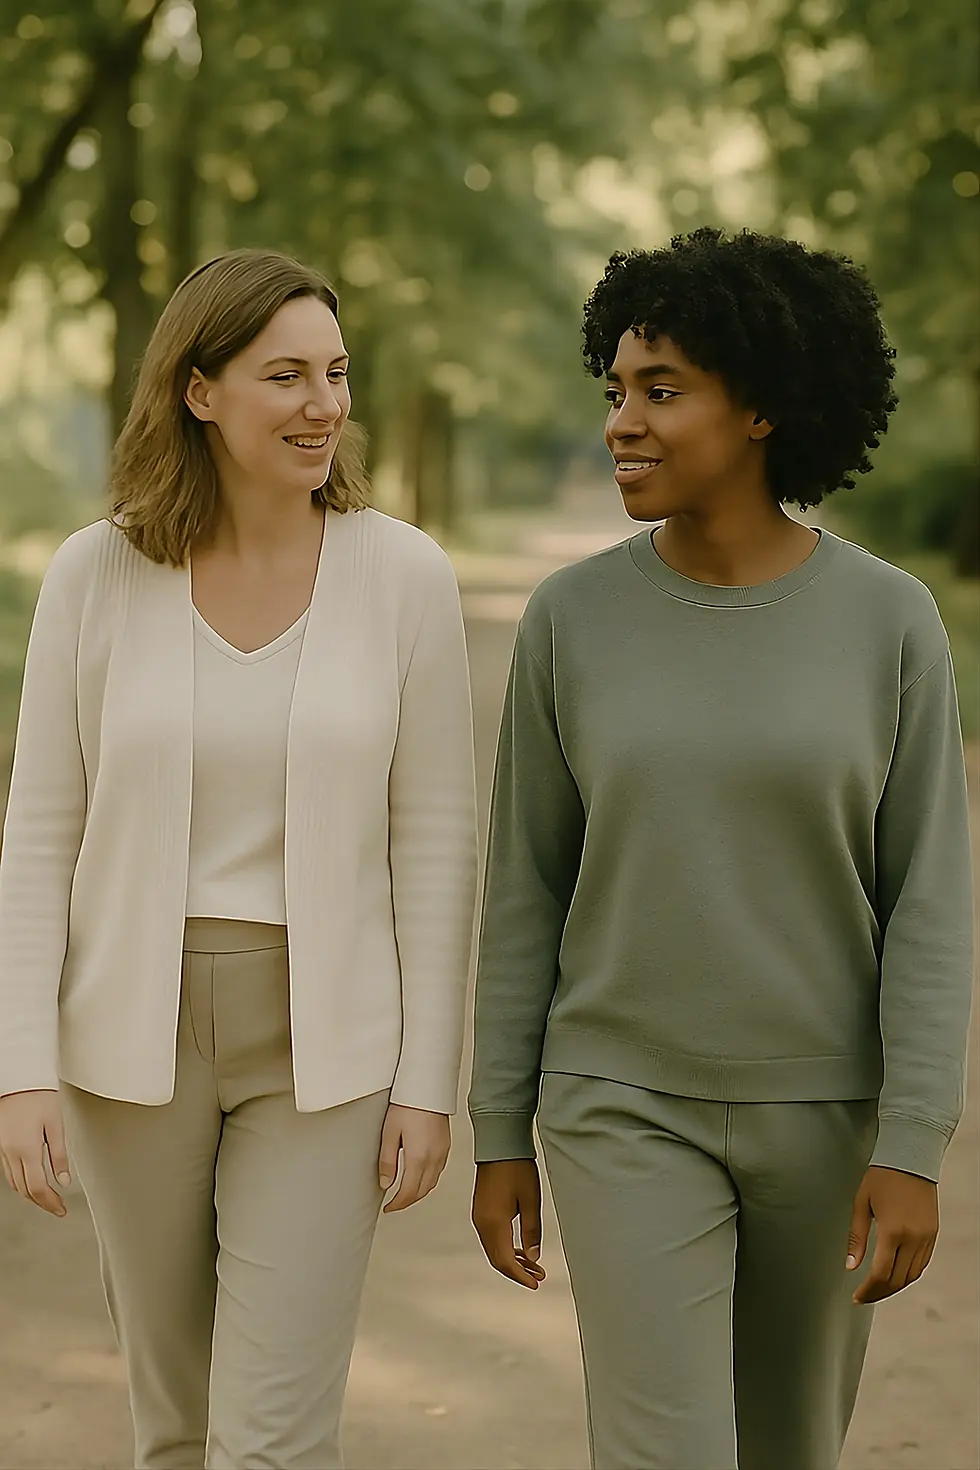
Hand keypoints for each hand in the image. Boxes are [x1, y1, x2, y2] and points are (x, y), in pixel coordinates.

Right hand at [0, 1089, 71, 1217]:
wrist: (19, 1077)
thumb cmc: (39, 1095)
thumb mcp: (56, 1125)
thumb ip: (60, 1155)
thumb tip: (64, 1180)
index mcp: (27, 1149)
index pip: (38, 1188)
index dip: (51, 1203)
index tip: (62, 1209)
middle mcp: (11, 1152)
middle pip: (25, 1190)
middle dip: (42, 1202)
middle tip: (57, 1207)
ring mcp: (3, 1149)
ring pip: (14, 1183)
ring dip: (30, 1194)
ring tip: (47, 1198)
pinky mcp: (1, 1144)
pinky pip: (9, 1171)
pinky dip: (20, 1182)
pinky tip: (30, 1181)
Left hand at [378, 1104, 450, 1212]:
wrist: (427, 1086)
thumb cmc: (408, 1104)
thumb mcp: (389, 1133)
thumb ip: (387, 1161)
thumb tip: (386, 1183)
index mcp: (418, 1157)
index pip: (408, 1192)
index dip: (397, 1204)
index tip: (389, 1207)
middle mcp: (434, 1158)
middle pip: (422, 1191)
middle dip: (408, 1201)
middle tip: (395, 1203)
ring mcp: (443, 1152)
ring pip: (432, 1183)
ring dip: (419, 1192)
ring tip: (405, 1192)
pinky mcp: (446, 1145)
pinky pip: (438, 1171)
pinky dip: (428, 1180)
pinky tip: (419, 1175)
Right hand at [472, 1159, 546, 1289]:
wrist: (500, 1144)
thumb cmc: (517, 1168)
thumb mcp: (531, 1201)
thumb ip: (532, 1231)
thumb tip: (533, 1258)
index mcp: (494, 1222)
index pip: (505, 1261)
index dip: (520, 1276)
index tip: (536, 1284)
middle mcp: (482, 1223)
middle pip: (497, 1258)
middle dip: (517, 1271)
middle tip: (538, 1277)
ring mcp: (479, 1217)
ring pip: (494, 1249)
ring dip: (512, 1260)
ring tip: (534, 1266)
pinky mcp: (481, 1210)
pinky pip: (491, 1238)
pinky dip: (505, 1248)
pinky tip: (520, 1250)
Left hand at [847, 1164, 938, 1304]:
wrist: (910, 1159)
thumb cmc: (883, 1177)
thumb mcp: (861, 1204)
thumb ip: (856, 1238)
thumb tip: (850, 1265)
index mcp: (892, 1231)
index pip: (881, 1274)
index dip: (868, 1290)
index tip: (857, 1296)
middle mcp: (913, 1238)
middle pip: (897, 1281)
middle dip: (879, 1293)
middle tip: (865, 1296)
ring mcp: (926, 1238)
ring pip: (912, 1276)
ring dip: (894, 1286)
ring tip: (878, 1288)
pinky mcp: (933, 1235)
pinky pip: (922, 1264)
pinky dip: (908, 1274)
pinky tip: (896, 1274)